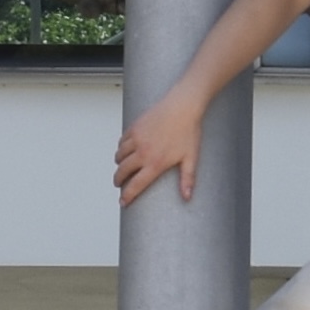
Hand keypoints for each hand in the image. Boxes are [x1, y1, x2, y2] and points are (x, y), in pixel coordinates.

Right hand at [110, 90, 207, 207]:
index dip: (127, 196)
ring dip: (119, 164)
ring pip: (119, 156)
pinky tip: (126, 150)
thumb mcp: (191, 157)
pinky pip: (121, 141)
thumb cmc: (189, 130)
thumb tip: (187, 197)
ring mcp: (136, 139)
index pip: (136, 184)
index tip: (122, 202)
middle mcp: (142, 152)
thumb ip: (188, 179)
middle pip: (122, 171)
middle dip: (118, 181)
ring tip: (123, 167)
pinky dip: (121, 148)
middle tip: (119, 184)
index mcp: (155, 163)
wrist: (182, 106)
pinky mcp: (134, 128)